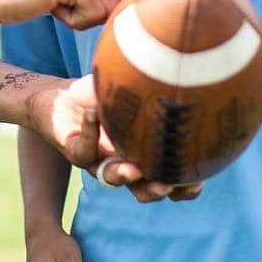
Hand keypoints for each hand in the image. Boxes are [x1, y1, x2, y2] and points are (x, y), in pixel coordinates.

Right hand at [0, 0, 134, 29]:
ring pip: (110, 10)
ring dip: (82, 18)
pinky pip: (93, 16)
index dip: (108, 4)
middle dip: (96, 12)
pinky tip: (48, 6)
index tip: (79, 6)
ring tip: (52, 2)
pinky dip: (72, 22)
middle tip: (62, 5)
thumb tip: (134, 6)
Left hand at [28, 77, 203, 203]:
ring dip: (123, 176)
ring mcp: (97, 160)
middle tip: (167, 186)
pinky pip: (83, 150)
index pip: (167, 179)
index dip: (183, 187)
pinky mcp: (74, 151)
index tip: (198, 181)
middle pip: (141, 189)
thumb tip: (188, 70)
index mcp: (142, 154)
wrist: (63, 97)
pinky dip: (90, 131)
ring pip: (110, 179)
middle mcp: (121, 162)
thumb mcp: (133, 90)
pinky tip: (94, 113)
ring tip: (133, 169)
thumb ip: (155, 89)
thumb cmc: (103, 94)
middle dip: (155, 190)